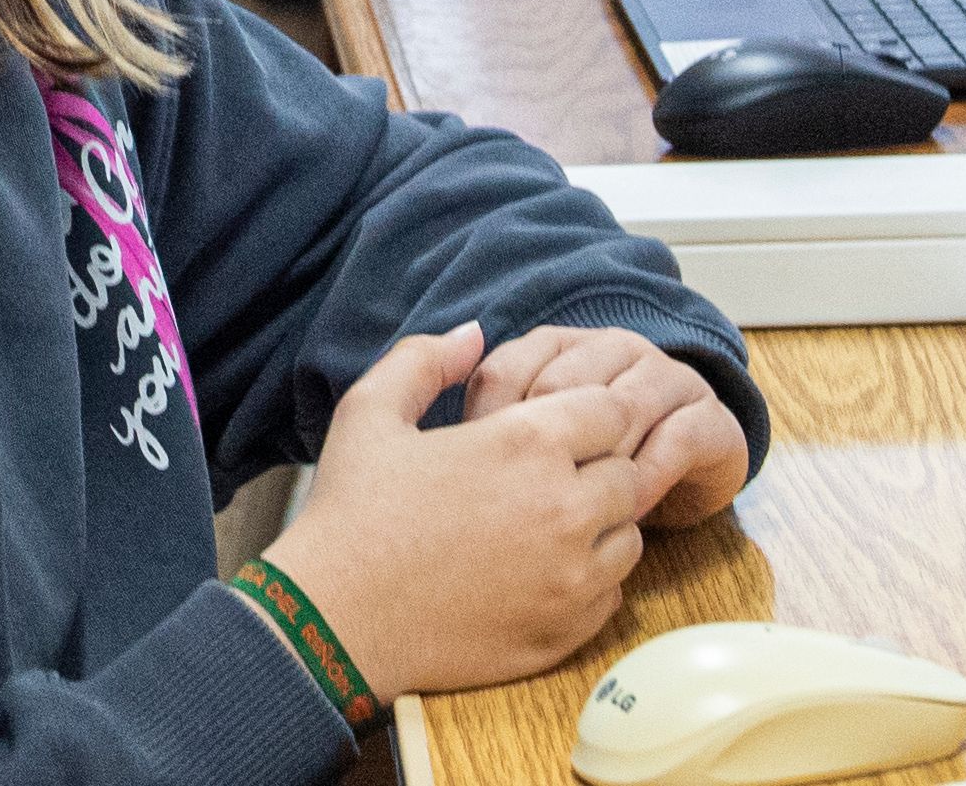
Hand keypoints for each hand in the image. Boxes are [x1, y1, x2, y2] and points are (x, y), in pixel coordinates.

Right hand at [263, 323, 674, 699]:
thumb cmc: (350, 512)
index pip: (612, 409)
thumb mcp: (370, 410)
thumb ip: (426, 359)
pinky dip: (587, 582)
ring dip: (599, 526)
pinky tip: (537, 575)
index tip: (549, 432)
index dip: (585, 414)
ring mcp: (571, 577)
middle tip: (543, 481)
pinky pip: (610, 596)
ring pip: (629, 536)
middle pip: (628, 472)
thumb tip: (473, 334)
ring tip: (542, 528)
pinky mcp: (565, 631)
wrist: (335, 619)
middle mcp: (566, 508)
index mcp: (527, 444)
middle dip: (596, 469)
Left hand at [471, 323, 758, 528]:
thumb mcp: (536, 440)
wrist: (686, 469)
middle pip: (561, 390)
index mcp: (559, 345)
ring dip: (596, 467)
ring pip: (619, 410)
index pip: (505, 371)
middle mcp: (613, 350)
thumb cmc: (594, 461)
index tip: (469, 481)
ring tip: (574, 518)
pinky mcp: (710, 419)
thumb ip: (491, 425)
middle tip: (517, 509)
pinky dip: (649, 477)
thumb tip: (446, 437)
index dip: (484, 429)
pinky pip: (677, 440)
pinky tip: (628, 512)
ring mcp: (665, 380)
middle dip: (539, 454)